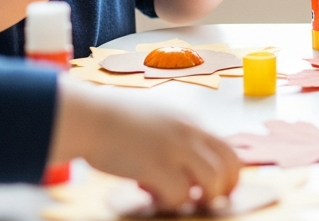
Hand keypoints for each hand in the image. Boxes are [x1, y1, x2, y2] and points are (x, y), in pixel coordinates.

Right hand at [50, 79, 239, 211]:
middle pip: (230, 163)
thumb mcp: (156, 116)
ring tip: (183, 201)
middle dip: (226, 186)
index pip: (227, 147)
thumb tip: (179, 160)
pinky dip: (173, 203)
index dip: (227, 171)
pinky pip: (180, 194)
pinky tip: (154, 199)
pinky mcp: (156, 165)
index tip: (219, 185)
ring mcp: (175, 148)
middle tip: (210, 200)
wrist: (88, 117)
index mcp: (190, 122)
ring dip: (203, 197)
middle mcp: (189, 133)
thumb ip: (174, 133)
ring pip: (212, 180)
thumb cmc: (113, 119)